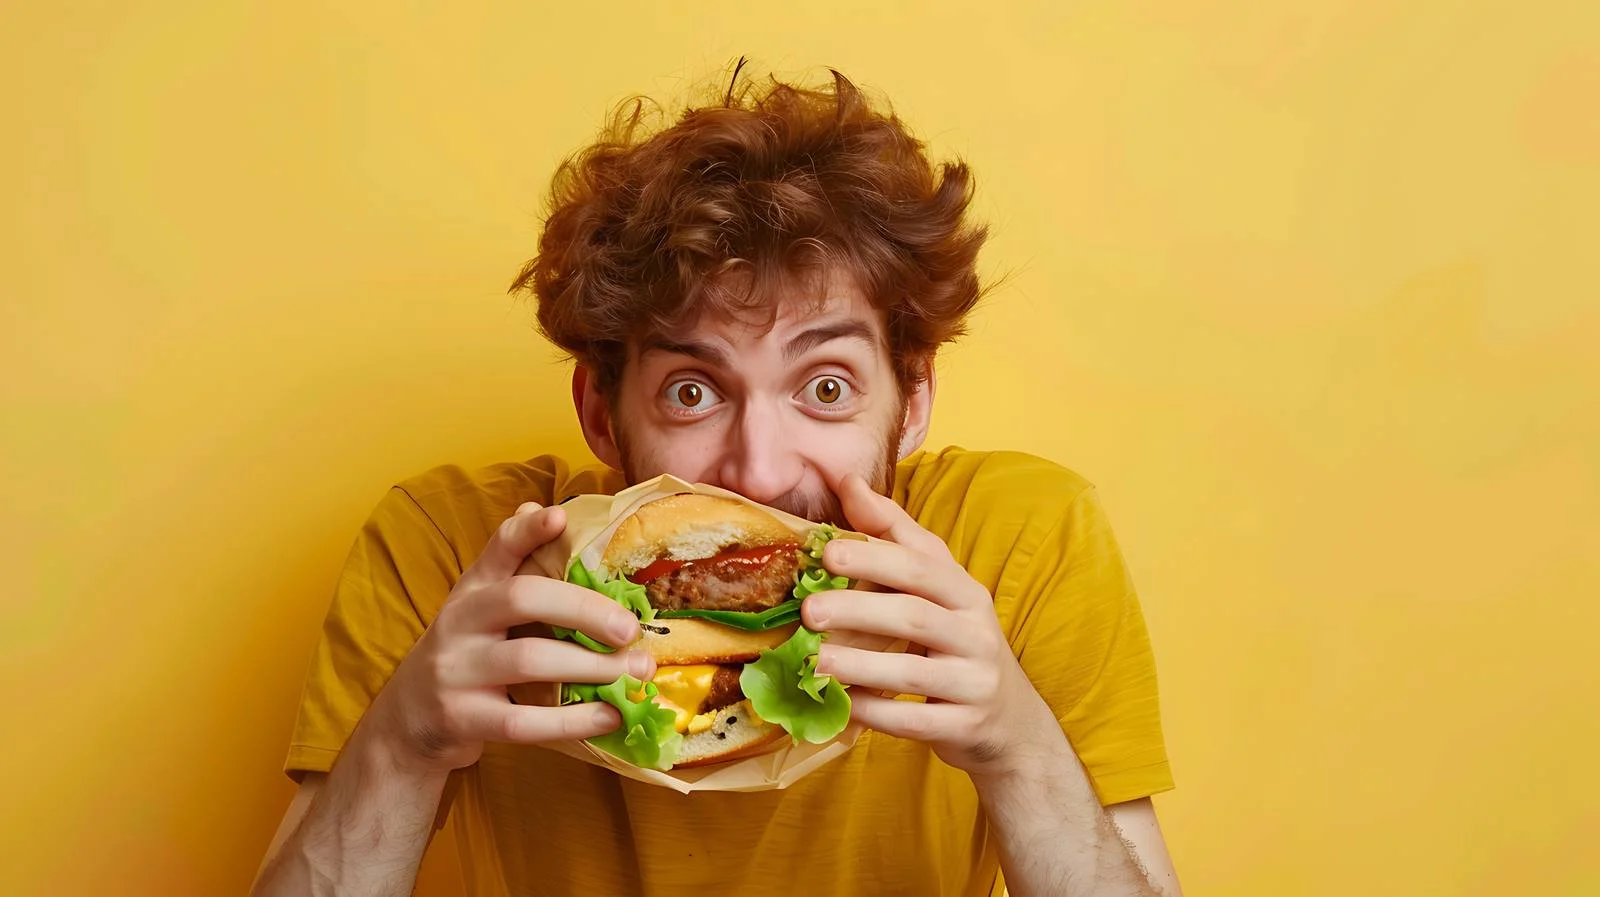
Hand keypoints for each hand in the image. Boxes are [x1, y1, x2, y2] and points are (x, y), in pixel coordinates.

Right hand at [358, 502, 654, 774]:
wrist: (408, 721)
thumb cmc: (467, 655)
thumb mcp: (481, 608)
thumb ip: (513, 567)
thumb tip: (547, 509)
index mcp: (472, 589)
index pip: (498, 547)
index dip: (527, 530)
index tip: (558, 517)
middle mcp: (459, 622)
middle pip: (522, 599)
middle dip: (584, 609)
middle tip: (630, 628)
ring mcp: (457, 671)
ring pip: (529, 660)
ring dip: (592, 667)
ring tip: (636, 671)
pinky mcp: (463, 719)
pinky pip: (523, 721)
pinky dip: (573, 721)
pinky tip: (611, 717)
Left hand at [801, 475, 1054, 774]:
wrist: (1009, 720)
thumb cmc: (958, 641)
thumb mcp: (939, 586)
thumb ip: (894, 534)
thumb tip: (848, 481)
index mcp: (966, 592)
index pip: (921, 567)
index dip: (875, 557)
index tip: (827, 553)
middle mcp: (977, 633)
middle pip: (915, 617)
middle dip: (860, 611)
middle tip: (808, 610)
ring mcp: (975, 683)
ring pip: (913, 674)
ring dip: (860, 667)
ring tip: (813, 661)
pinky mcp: (966, 726)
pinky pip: (916, 722)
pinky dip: (877, 715)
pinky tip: (843, 707)